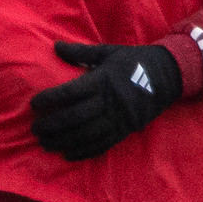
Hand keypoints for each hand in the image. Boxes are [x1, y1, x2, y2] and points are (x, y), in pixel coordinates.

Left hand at [28, 41, 177, 161]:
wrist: (168, 75)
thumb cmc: (133, 61)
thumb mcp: (108, 52)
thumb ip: (81, 52)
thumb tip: (55, 45)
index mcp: (103, 80)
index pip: (71, 92)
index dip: (51, 99)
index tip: (34, 104)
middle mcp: (109, 101)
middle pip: (76, 117)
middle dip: (53, 125)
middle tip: (35, 129)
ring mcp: (118, 118)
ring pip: (87, 134)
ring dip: (64, 141)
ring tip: (46, 144)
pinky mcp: (126, 130)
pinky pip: (103, 144)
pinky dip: (85, 152)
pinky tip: (68, 155)